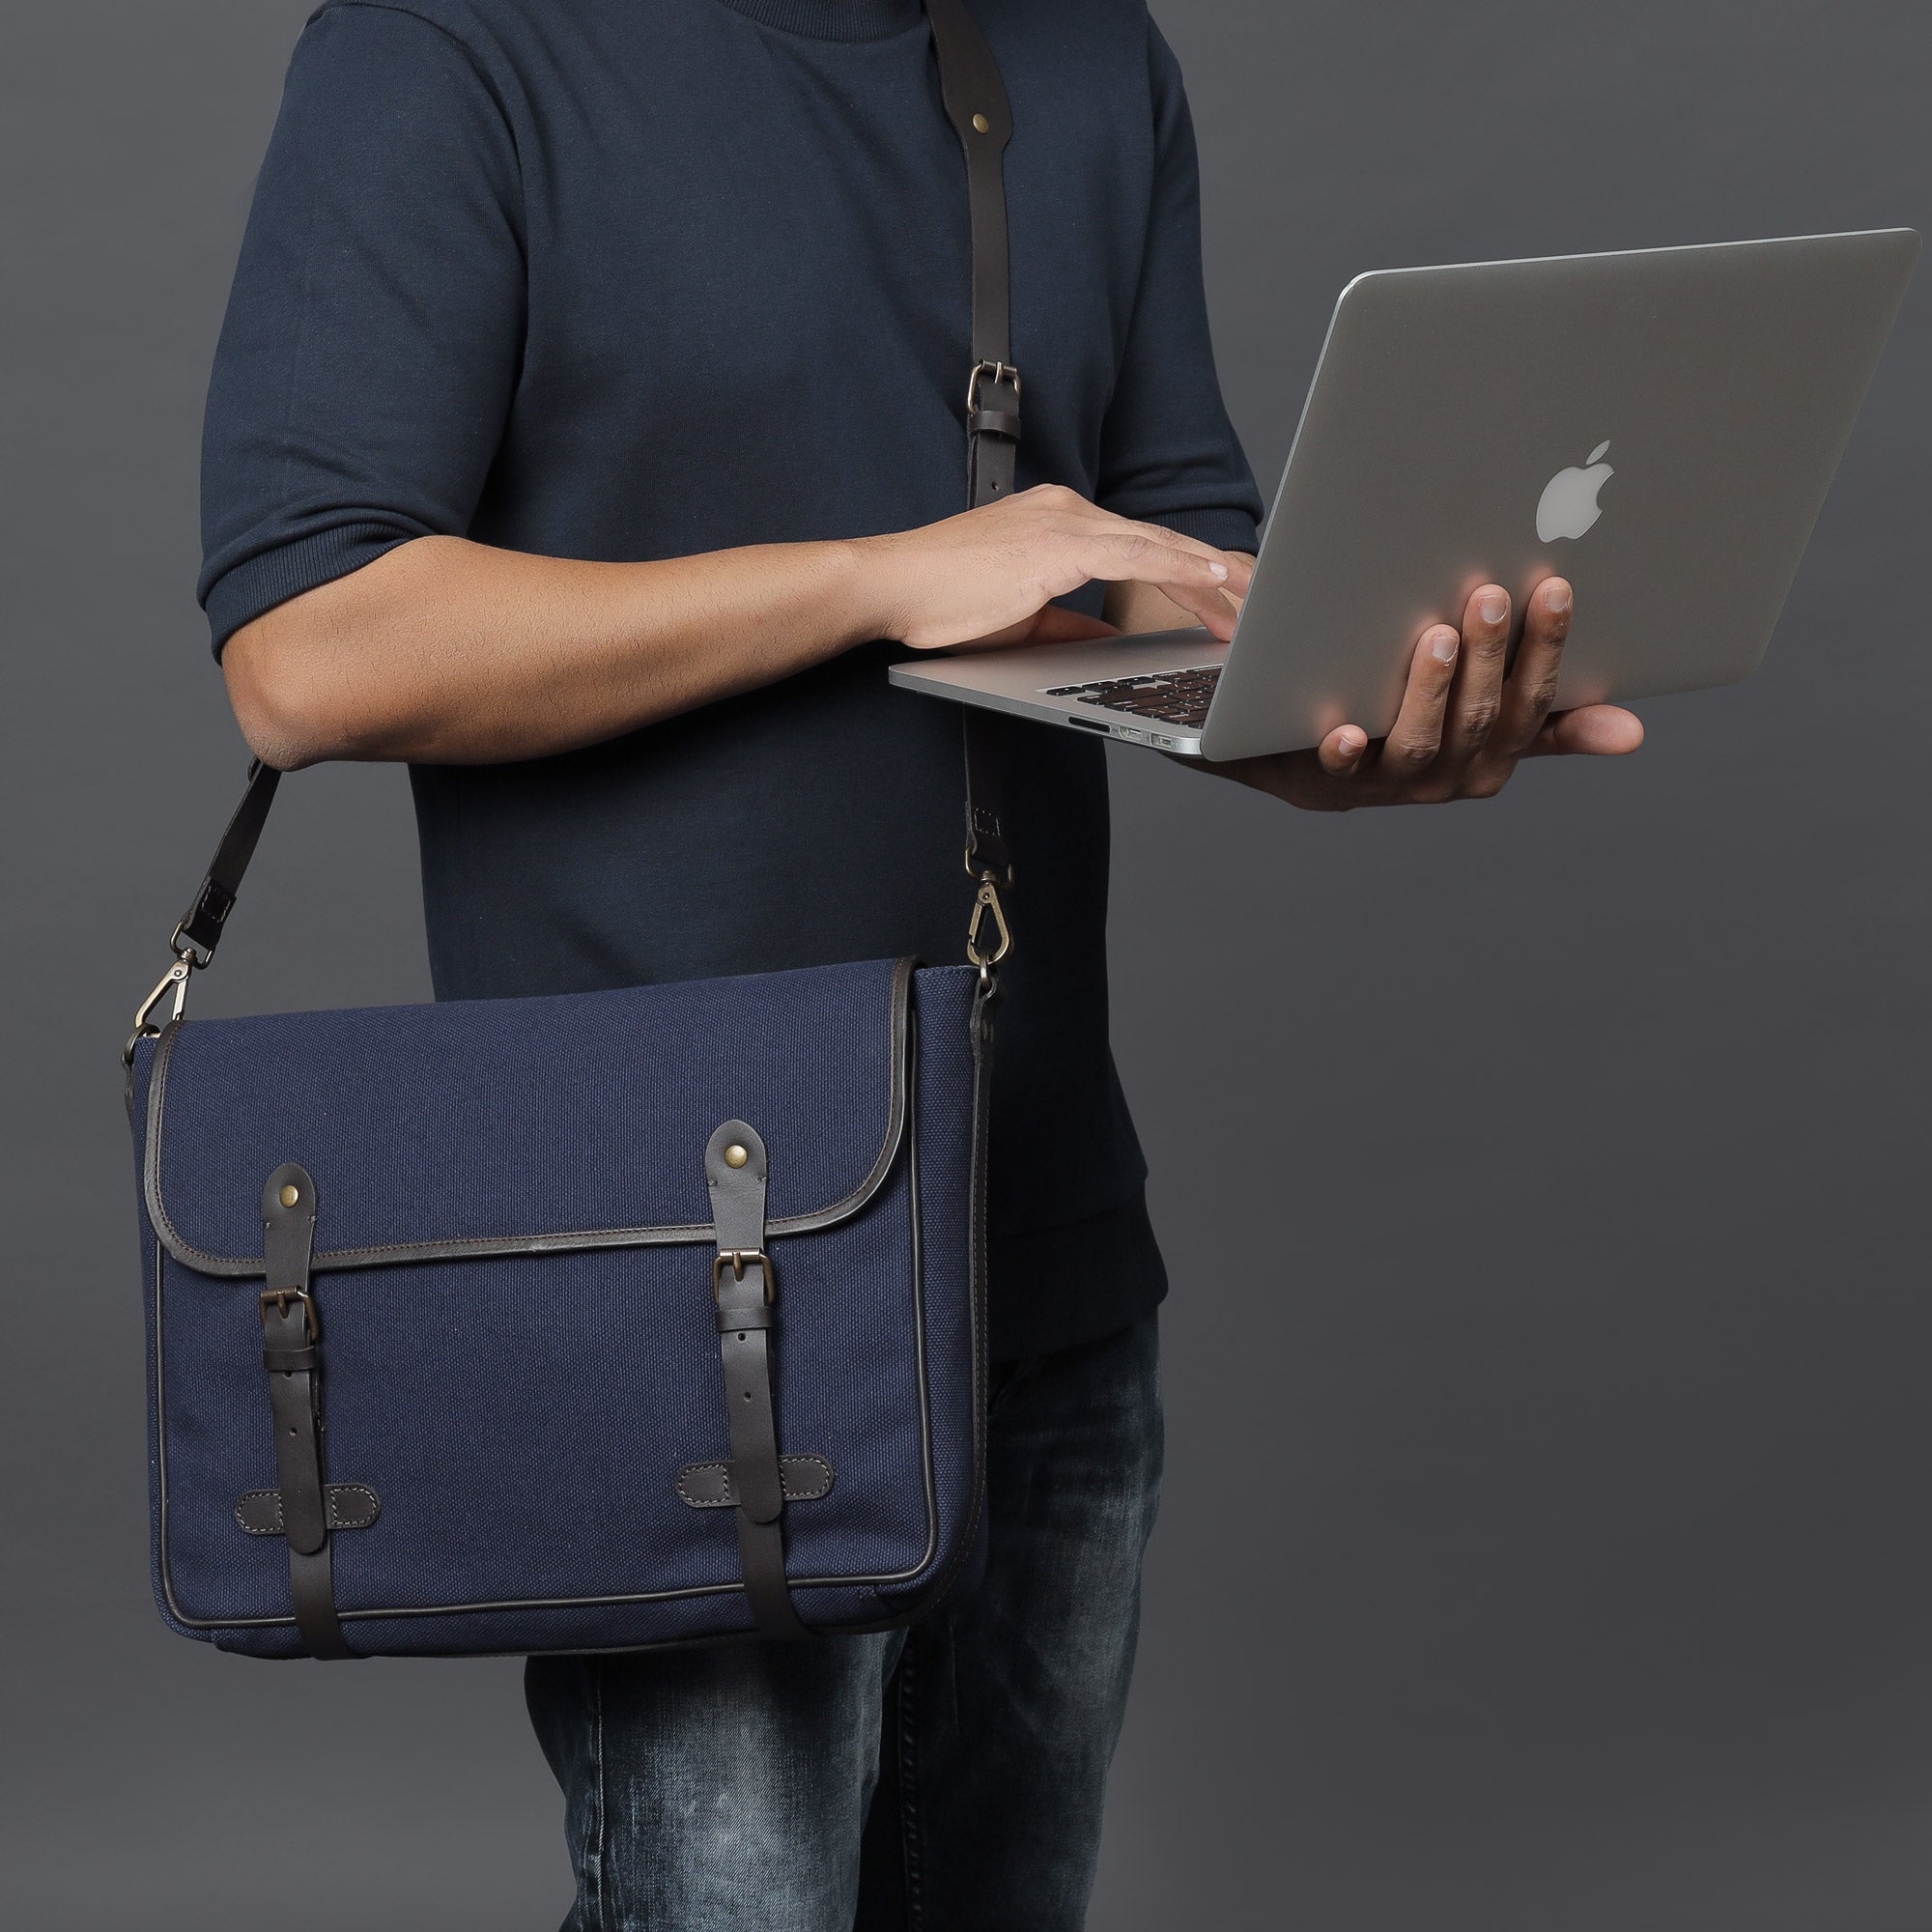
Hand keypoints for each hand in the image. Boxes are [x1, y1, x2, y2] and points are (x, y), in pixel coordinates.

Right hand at [858, 484, 1253, 651]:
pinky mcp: (1056, 543)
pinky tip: (1210, 580)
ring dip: (1211, 573)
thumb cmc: (941, 602)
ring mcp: (1063, 521)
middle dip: (1216, 571)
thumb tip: (1108, 640)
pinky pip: (1133, 552)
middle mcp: (1068, 510)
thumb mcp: (1021, 616)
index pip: (1141, 545)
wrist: (890, 585)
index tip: (1227, 596)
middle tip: (1263, 596)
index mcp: (1060, 523)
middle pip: (1161, 539)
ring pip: (1157, 543)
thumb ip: (1069, 624)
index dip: (1190, 571)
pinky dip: (1177, 566)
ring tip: (1254, 597)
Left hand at [1215, 578, 1641, 810]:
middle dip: (1489, 656)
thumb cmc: (1412, 715)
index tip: (1554, 588)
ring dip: (1432, 691)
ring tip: (1437, 637)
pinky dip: (1346, 751)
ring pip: (1421, 742)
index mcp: (1493, 757)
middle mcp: (1448, 777)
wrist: (1306, 754)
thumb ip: (1552, 722)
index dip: (1546, 648)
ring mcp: (1390, 782)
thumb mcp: (1486, 719)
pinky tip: (1346, 730)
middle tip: (1489, 594)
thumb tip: (1632, 733)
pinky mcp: (1329, 779)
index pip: (1532, 704)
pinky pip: (1340, 770)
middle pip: (1480, 718)